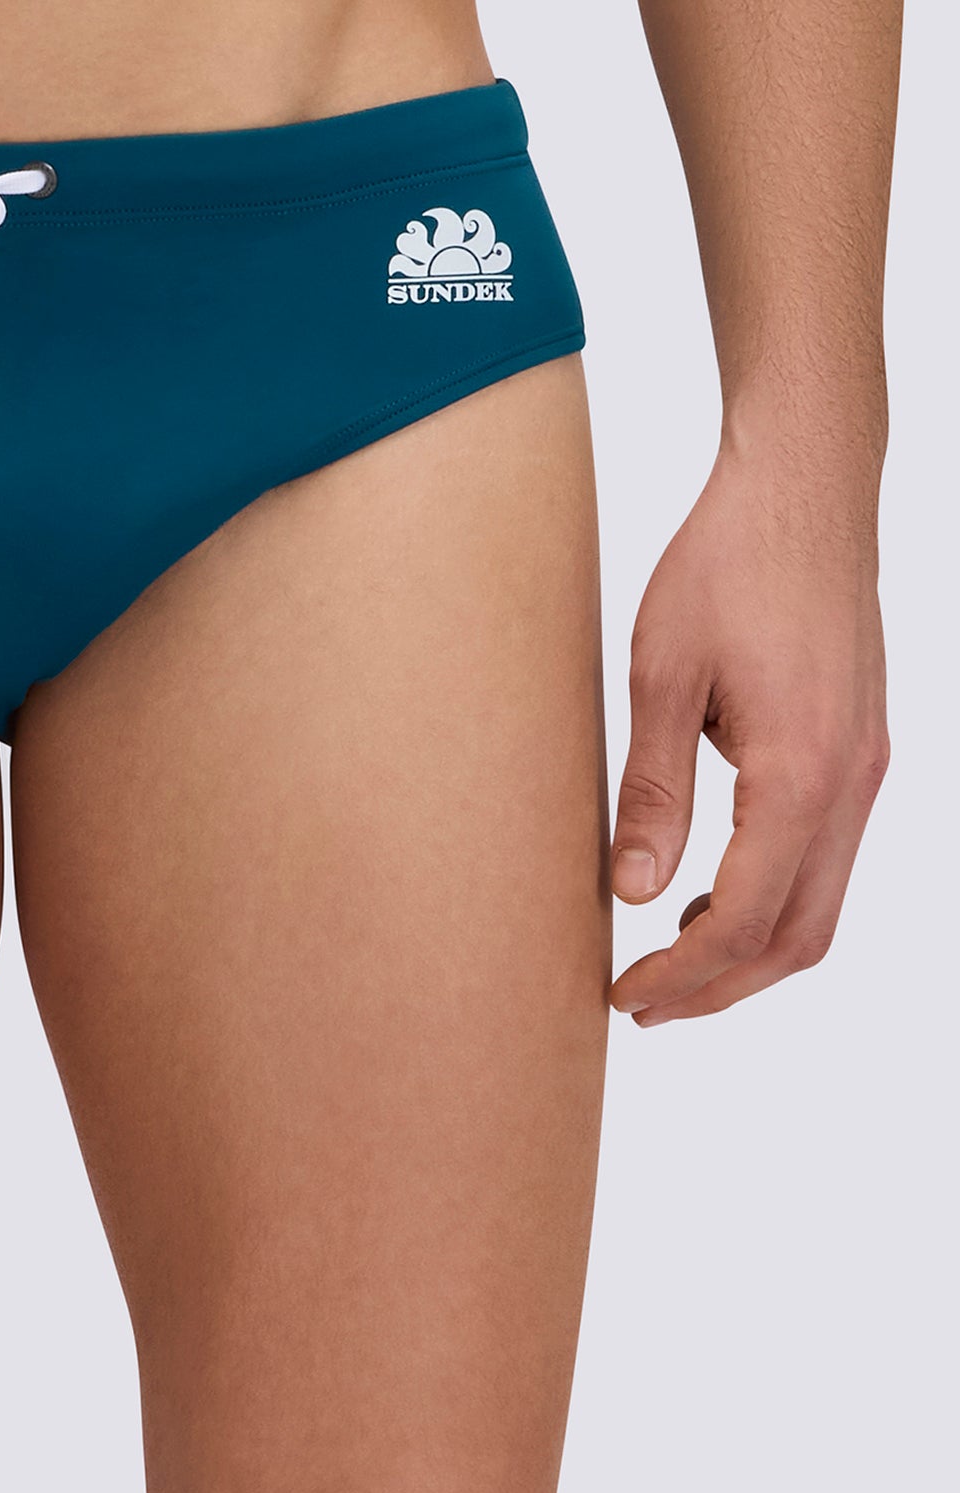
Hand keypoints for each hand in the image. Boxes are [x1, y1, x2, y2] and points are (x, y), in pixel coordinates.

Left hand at [608, 457, 888, 1024]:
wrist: (803, 490)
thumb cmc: (727, 564)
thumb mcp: (661, 677)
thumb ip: (651, 792)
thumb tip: (634, 892)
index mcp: (801, 773)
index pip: (746, 919)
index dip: (685, 975)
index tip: (626, 994)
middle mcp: (851, 782)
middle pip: (799, 936)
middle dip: (720, 986)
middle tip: (642, 1002)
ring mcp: (866, 769)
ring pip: (821, 905)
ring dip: (750, 950)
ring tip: (669, 960)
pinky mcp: (861, 751)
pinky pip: (829, 859)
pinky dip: (775, 900)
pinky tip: (712, 894)